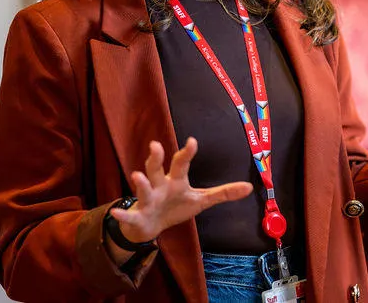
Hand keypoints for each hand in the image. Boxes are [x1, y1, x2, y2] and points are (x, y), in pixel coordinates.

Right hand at [109, 137, 252, 243]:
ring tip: (137, 175)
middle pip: (156, 168)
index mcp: (175, 180)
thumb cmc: (176, 206)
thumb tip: (250, 187)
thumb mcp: (201, 200)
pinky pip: (129, 215)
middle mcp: (159, 185)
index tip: (192, 141)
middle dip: (156, 158)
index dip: (187, 152)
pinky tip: (117, 213)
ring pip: (142, 188)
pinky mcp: (137, 215)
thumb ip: (223, 193)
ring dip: (140, 182)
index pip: (182, 163)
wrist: (151, 226)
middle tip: (155, 145)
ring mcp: (146, 199)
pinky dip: (122, 214)